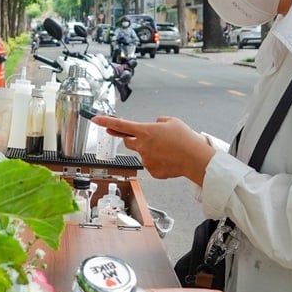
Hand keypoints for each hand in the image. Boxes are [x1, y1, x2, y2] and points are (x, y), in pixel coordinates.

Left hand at [92, 115, 214, 183]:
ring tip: (168, 150)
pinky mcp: (152, 171)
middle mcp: (142, 146)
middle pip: (128, 141)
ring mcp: (146, 160)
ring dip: (151, 151)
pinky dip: (158, 162)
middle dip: (134, 138)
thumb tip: (155, 125)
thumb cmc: (186, 139)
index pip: (121, 125)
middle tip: (148, 137)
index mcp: (145, 131)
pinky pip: (151, 164)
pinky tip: (169, 160)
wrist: (196, 159)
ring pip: (142, 153)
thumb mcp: (172, 121)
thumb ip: (159, 121)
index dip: (106, 121)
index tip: (95, 119)